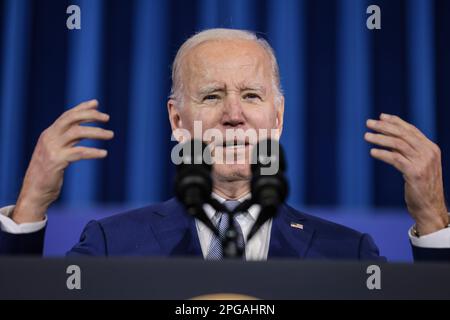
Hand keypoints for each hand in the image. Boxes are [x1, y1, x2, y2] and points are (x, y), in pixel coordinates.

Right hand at [11, 100, 113, 223]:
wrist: (34, 191)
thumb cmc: (49, 172)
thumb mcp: (57, 151)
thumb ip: (69, 139)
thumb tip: (84, 128)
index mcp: (49, 133)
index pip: (67, 115)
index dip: (82, 108)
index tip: (96, 103)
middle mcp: (49, 137)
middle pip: (71, 119)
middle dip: (90, 115)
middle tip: (107, 118)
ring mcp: (52, 149)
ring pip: (77, 132)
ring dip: (97, 132)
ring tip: (111, 134)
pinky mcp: (56, 161)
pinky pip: (79, 152)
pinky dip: (93, 152)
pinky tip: (104, 153)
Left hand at [365, 113, 447, 235]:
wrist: (430, 208)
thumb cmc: (421, 187)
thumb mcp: (417, 165)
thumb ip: (406, 152)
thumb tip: (388, 139)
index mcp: (431, 148)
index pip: (411, 130)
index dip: (396, 122)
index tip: (381, 116)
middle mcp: (429, 152)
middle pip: (403, 134)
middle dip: (384, 127)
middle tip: (369, 123)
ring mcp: (423, 162)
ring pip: (398, 144)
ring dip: (380, 138)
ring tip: (366, 136)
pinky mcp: (415, 173)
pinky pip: (395, 159)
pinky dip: (383, 154)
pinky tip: (372, 152)